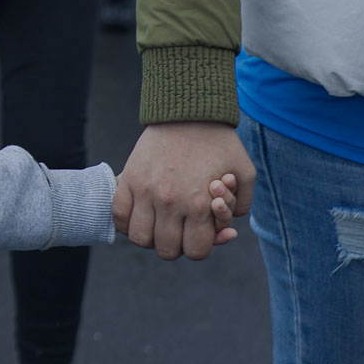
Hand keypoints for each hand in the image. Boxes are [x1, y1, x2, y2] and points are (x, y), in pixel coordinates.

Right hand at [115, 121, 256, 260]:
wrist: (188, 112)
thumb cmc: (220, 143)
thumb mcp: (244, 174)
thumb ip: (239, 206)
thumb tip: (225, 230)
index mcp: (200, 204)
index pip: (196, 251)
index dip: (201, 247)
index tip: (200, 234)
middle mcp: (170, 201)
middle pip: (166, 250)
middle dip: (176, 247)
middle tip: (180, 231)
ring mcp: (145, 190)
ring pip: (139, 238)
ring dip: (150, 238)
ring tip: (158, 225)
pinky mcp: (128, 179)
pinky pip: (119, 215)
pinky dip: (126, 223)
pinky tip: (139, 215)